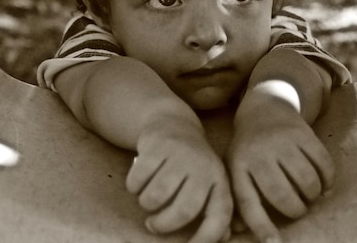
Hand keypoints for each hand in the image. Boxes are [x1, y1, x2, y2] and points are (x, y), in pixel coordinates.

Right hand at [127, 116, 232, 242]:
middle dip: (164, 225)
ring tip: (147, 199)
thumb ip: (215, 209)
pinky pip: (138, 180)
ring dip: (146, 204)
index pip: (219, 216)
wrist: (173, 124)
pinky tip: (138, 182)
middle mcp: (204, 167)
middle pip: (184, 210)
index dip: (206, 238)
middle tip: (153, 225)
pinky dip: (133, 186)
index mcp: (219, 180)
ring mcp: (181, 154)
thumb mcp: (208, 183)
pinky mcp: (157, 145)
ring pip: (156, 196)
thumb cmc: (192, 164)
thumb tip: (223, 238)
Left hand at [227, 86, 333, 242]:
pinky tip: (324, 183)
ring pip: (307, 182)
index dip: (262, 227)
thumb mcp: (236, 168)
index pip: (248, 203)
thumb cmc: (249, 148)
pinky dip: (328, 180)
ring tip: (310, 194)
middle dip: (296, 210)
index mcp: (239, 167)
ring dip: (313, 195)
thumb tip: (235, 232)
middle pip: (283, 196)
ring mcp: (282, 142)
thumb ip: (239, 197)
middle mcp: (259, 154)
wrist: (265, 107)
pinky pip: (324, 164)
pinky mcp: (303, 134)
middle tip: (299, 209)